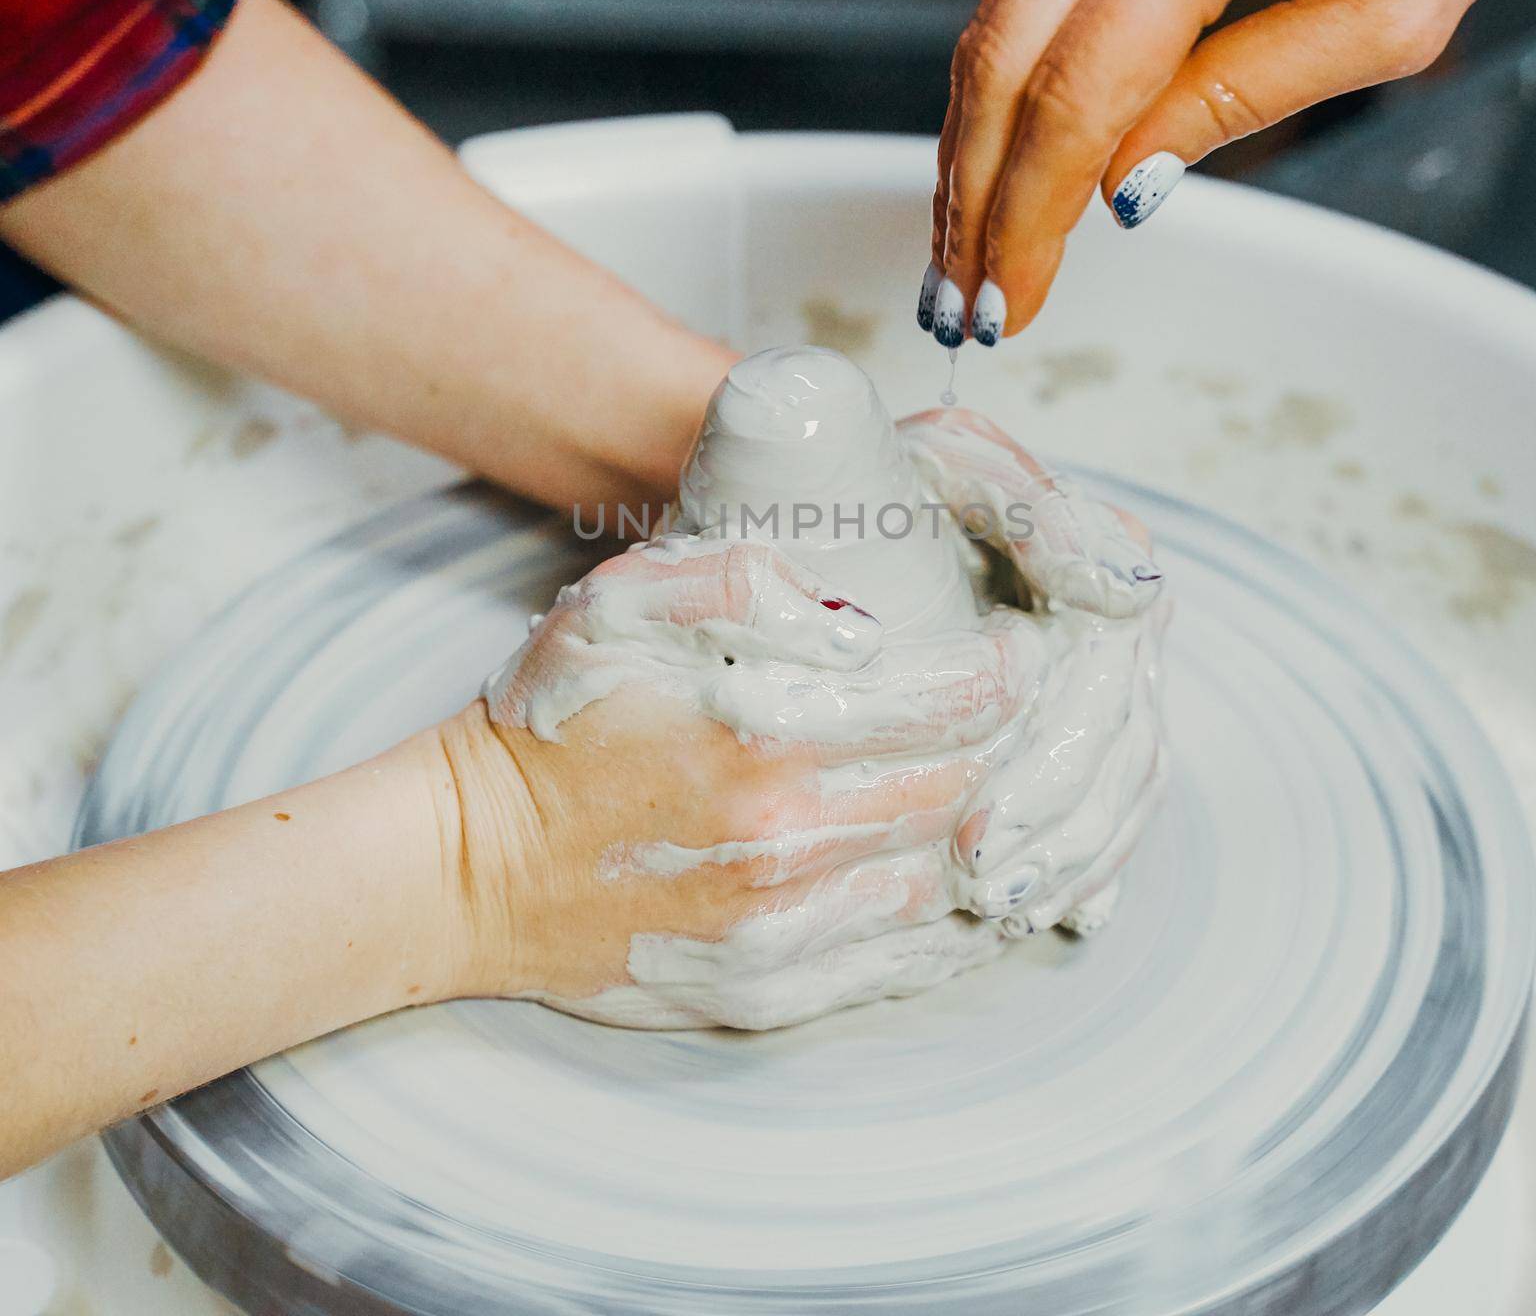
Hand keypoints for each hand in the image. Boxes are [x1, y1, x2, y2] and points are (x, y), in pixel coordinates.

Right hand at [445, 535, 1040, 1027]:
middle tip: (1032, 714)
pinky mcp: (773, 989)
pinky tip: (976, 878)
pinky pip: (910, 959)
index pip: (959, 703)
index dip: (1011, 670)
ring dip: (1007, 833)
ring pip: (959, 882)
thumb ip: (737, 578)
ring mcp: (785, 930)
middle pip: (976, 791)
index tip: (1018, 648)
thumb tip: (856, 617)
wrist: (471, 866)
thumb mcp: (616, 605)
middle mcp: (789, 841)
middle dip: (1025, 745)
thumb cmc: (551, 722)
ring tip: (1017, 789)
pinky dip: (964, 916)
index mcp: (764, 731)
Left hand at [899, 408, 1168, 932]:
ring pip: (1127, 781)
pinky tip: (1062, 912)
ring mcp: (1111, 666)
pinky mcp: (1084, 709)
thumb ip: (1031, 507)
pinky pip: (1116, 797)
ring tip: (1005, 912)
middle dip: (1056, 830)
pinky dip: (1091, 859)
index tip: (987, 828)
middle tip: (984, 889)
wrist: (853, 486)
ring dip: (1075, 857)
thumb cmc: (889, 470)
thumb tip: (1123, 591)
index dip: (1053, 763)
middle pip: (1121, 743)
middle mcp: (1120, 615)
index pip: (1108, 680)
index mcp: (1101, 552)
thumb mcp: (954, 460)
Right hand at [923, 0, 1535, 341]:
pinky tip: (999, 155)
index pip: (1077, 99)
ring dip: (970, 149)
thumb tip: (1126, 186)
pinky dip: (1005, 85)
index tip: (1009, 301)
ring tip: (962, 247)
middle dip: (970, 201)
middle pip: (1001, 64)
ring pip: (995, 24)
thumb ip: (1241, 101)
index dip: (1029, 219)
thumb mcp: (1391, 14)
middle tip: (957, 301)